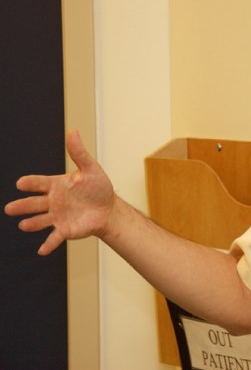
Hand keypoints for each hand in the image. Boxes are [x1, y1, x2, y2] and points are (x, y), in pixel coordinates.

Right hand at [5, 130, 116, 254]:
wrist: (107, 208)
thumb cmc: (97, 187)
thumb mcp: (91, 169)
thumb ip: (79, 153)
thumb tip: (73, 132)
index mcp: (56, 185)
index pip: (39, 183)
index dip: (30, 183)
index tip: (21, 183)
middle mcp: (52, 201)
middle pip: (34, 203)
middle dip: (22, 206)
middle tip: (9, 209)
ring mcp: (57, 216)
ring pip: (41, 220)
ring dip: (32, 224)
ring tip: (23, 225)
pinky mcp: (65, 230)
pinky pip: (54, 237)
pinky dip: (48, 244)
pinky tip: (42, 251)